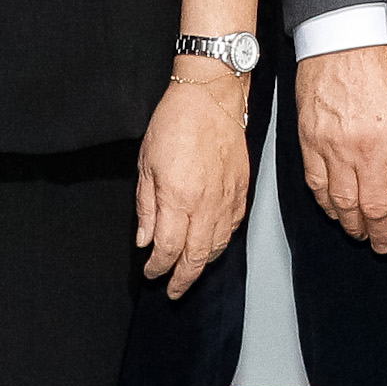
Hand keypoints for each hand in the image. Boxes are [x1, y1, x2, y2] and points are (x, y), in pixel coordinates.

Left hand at [137, 64, 253, 297]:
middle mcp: (205, 203)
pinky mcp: (242, 187)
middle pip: (196, 257)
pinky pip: (233, 226)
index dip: (157, 268)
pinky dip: (222, 242)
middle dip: (183, 278)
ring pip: (218, 245)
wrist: (211, 95)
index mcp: (177, 197)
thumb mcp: (146, 163)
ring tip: (191, 271)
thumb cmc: (175, 122)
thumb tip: (145, 239)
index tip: (150, 273)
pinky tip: (213, 244)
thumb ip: (146, 205)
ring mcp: (227, 196)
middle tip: (173, 290)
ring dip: (203, 264)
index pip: (167, 249)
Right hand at [295, 45, 386, 251]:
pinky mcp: (310, 140)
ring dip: (353, 225)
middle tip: (385, 245)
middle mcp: (361, 149)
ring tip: (362, 235)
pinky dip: (326, 204)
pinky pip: (317, 185)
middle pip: (372, 207)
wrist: (341, 36)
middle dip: (381, 233)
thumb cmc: (379, 60)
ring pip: (343, 203)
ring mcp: (332, 147)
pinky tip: (335, 212)